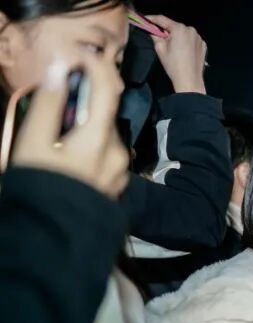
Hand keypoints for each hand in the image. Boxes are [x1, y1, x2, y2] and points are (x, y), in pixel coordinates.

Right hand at [11, 56, 127, 197]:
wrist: (54, 239)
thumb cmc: (41, 186)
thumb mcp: (35, 142)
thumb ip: (48, 105)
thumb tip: (60, 70)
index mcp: (102, 139)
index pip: (109, 91)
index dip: (97, 67)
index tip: (81, 57)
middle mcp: (120, 155)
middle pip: (104, 116)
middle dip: (83, 104)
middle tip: (56, 104)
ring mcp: (120, 174)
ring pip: (104, 138)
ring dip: (84, 129)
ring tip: (56, 139)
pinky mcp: (115, 188)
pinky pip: (104, 158)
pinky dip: (88, 149)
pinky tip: (68, 160)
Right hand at [146, 15, 207, 93]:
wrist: (190, 81)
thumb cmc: (174, 65)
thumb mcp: (160, 48)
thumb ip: (155, 35)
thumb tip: (152, 30)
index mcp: (179, 29)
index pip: (162, 19)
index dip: (152, 19)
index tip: (145, 19)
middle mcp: (191, 30)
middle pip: (174, 27)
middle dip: (166, 31)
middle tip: (159, 38)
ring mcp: (199, 38)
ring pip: (184, 33)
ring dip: (177, 37)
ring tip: (173, 48)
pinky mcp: (203, 46)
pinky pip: (191, 40)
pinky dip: (186, 43)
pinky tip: (183, 52)